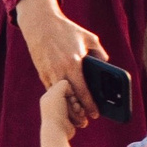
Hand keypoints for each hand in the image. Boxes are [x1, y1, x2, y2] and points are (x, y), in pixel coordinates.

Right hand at [16, 0, 103, 121]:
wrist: (40, 24)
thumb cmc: (66, 30)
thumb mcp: (88, 37)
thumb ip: (99, 52)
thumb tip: (106, 65)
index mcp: (73, 64)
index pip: (83, 91)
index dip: (90, 105)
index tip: (96, 115)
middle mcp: (60, 71)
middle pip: (70, 100)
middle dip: (78, 113)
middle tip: (86, 122)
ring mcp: (49, 73)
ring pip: (58, 99)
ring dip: (67, 109)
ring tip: (76, 117)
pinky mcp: (42, 73)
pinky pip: (51, 91)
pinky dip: (58, 99)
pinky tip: (66, 104)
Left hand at [39, 80, 81, 141]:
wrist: (57, 131)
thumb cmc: (56, 111)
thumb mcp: (58, 91)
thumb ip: (64, 84)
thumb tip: (71, 89)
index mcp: (48, 97)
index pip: (62, 88)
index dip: (69, 91)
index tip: (71, 96)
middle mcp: (53, 104)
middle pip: (70, 97)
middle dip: (76, 101)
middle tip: (76, 106)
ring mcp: (61, 113)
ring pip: (75, 106)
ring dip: (79, 109)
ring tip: (79, 112)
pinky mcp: (68, 121)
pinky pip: (77, 115)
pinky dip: (80, 116)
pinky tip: (81, 117)